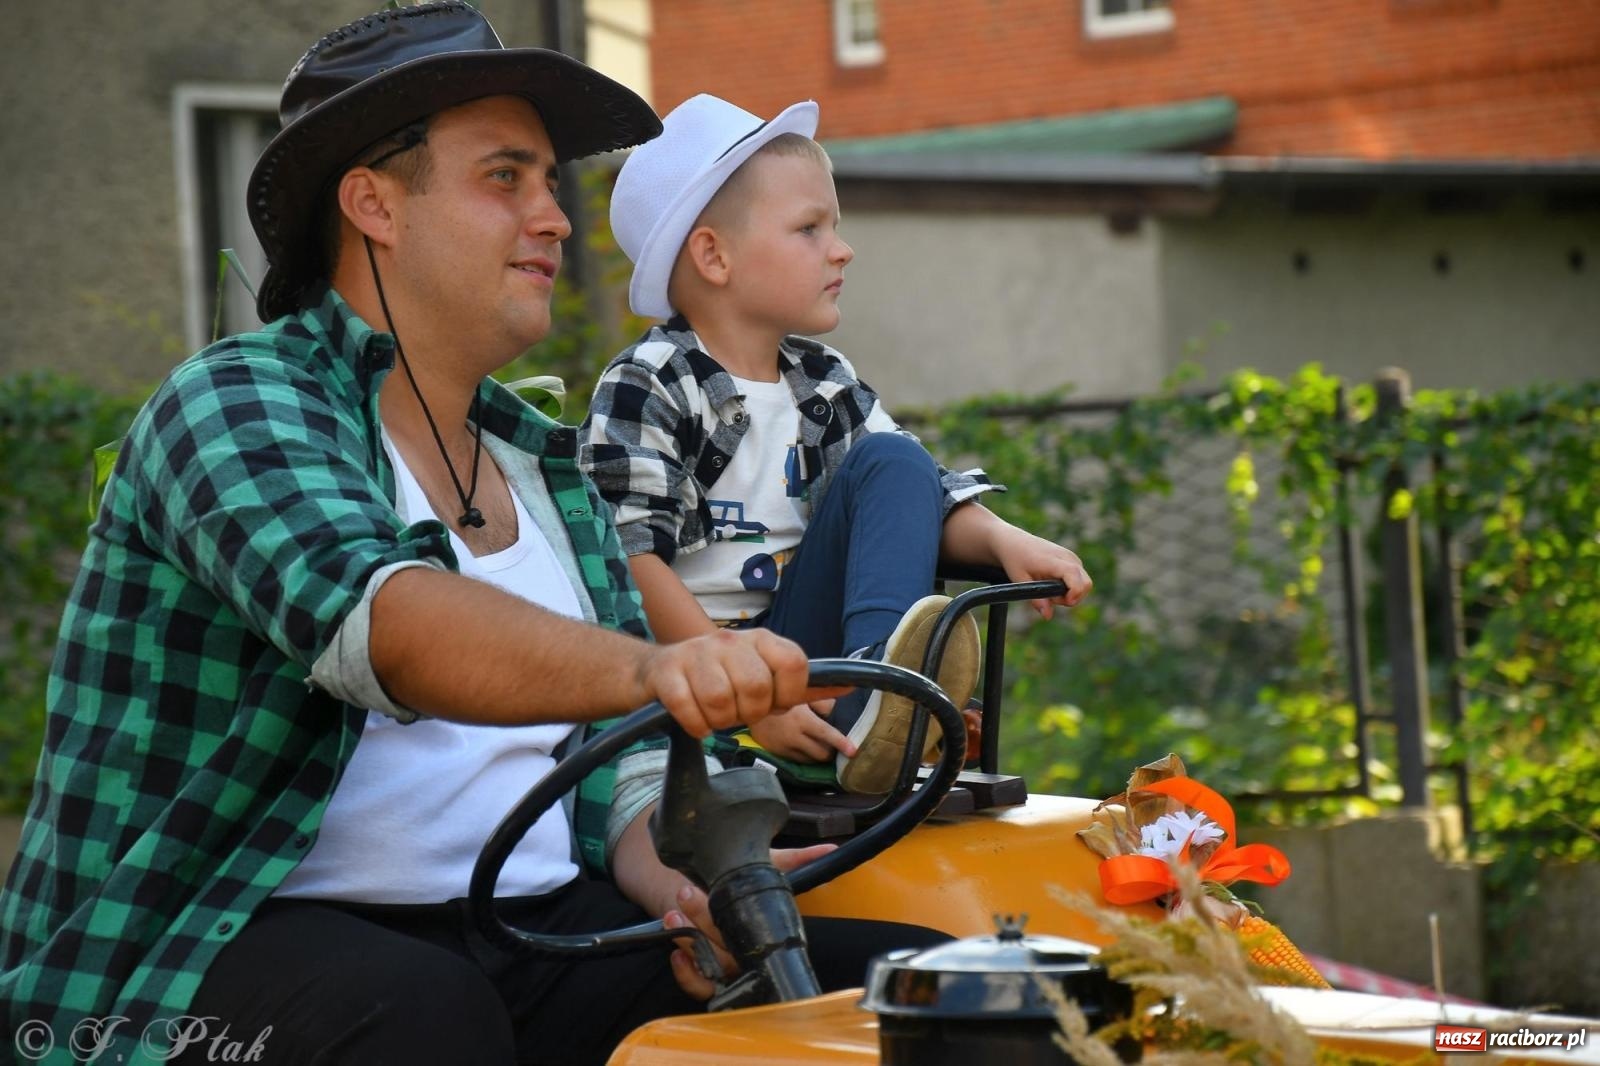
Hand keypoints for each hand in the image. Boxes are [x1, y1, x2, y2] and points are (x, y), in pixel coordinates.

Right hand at [637, 628, 843, 737]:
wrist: (659, 671)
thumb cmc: (719, 678)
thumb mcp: (762, 675)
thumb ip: (800, 684)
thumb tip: (848, 686)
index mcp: (761, 640)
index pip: (794, 664)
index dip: (788, 694)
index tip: (773, 703)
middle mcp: (731, 640)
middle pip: (757, 689)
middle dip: (749, 713)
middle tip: (736, 711)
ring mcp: (696, 652)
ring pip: (720, 701)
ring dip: (719, 721)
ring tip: (713, 713)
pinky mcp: (667, 671)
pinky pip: (688, 711)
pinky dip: (694, 725)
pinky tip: (694, 719)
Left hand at [662, 844, 835, 998]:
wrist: (697, 879)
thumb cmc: (735, 873)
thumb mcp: (767, 863)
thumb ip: (797, 859)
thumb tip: (829, 850)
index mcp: (765, 927)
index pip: (762, 939)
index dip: (742, 924)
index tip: (715, 894)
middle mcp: (748, 950)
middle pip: (731, 950)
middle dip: (704, 920)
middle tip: (686, 892)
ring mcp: (724, 962)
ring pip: (713, 965)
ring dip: (690, 940)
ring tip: (674, 914)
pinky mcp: (702, 970)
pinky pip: (700, 986)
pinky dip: (686, 974)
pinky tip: (677, 951)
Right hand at [746, 700, 854, 761]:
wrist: (749, 706)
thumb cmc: (780, 697)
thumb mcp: (801, 695)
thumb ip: (821, 702)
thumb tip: (835, 711)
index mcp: (804, 720)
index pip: (827, 735)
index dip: (842, 743)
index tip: (854, 751)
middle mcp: (796, 737)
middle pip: (822, 753)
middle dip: (831, 751)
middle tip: (834, 744)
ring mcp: (786, 748)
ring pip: (811, 760)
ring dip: (819, 755)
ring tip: (820, 745)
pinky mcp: (779, 753)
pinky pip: (799, 760)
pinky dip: (806, 756)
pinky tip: (806, 747)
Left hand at [992, 526, 1092, 619]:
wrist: (1014, 542)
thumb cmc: (1016, 560)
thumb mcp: (1020, 582)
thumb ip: (1036, 599)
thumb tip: (1048, 616)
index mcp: (1053, 561)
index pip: (1075, 577)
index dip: (1075, 593)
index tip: (1063, 601)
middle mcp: (1067, 557)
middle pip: (1086, 583)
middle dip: (1073, 597)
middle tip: (1052, 599)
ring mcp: (1072, 557)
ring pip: (1084, 582)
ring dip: (1071, 593)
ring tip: (1050, 591)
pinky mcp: (1072, 559)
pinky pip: (1080, 578)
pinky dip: (1071, 586)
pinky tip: (1053, 584)